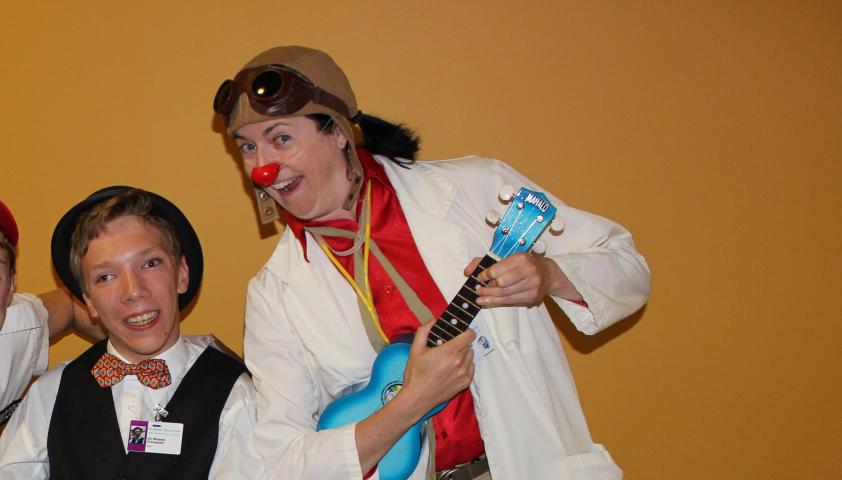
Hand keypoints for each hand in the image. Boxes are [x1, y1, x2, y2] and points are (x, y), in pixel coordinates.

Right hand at [400, 319, 475, 412]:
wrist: (417, 398)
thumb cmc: (416, 374)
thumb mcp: (415, 349)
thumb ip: (424, 330)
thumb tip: (434, 320)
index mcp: (449, 351)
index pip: (469, 335)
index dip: (465, 331)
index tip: (459, 332)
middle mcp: (460, 362)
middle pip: (468, 345)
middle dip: (460, 343)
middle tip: (448, 347)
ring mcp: (464, 373)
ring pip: (471, 356)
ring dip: (463, 354)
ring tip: (449, 359)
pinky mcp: (465, 383)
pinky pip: (471, 368)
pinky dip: (464, 366)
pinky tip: (452, 369)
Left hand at [465, 253, 582, 306]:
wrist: (548, 273)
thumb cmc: (523, 264)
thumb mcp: (507, 257)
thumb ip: (484, 261)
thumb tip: (467, 271)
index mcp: (520, 258)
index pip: (497, 269)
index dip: (485, 275)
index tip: (479, 278)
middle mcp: (528, 271)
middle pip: (501, 284)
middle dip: (487, 288)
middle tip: (478, 289)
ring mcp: (532, 285)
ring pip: (505, 295)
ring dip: (490, 298)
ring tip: (479, 298)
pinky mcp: (533, 296)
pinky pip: (511, 301)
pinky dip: (498, 302)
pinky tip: (488, 302)